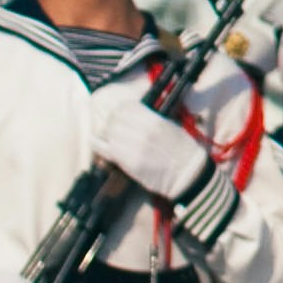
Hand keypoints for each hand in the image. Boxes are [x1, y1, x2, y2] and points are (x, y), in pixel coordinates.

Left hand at [85, 83, 208, 205]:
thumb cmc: (181, 149)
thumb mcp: (169, 125)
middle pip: (114, 120)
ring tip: (111, 138)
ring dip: (107, 134)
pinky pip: (106, 150)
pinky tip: (95, 141)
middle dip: (111, 122)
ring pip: (108, 133)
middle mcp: (142, 131)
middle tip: (113, 128)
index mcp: (154, 120)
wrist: (187, 173)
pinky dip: (97, 144)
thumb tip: (130, 112)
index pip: (125, 108)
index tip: (119, 115)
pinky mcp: (129, 163)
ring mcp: (134, 147)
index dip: (119, 111)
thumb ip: (150, 117)